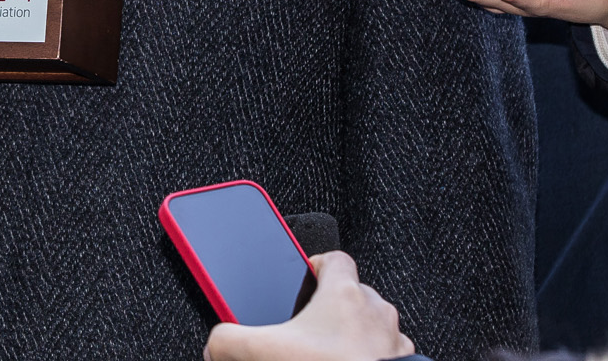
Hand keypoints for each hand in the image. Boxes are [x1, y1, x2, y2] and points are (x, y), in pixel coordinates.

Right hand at [204, 252, 413, 360]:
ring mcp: (393, 338)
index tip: (303, 277)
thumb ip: (230, 340)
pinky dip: (369, 358)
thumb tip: (214, 345)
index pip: (334, 258)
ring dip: (353, 335)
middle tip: (308, 329)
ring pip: (371, 325)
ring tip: (329, 354)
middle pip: (352, 293)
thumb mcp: (266, 351)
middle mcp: (375, 309)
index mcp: (343, 292)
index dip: (316, 265)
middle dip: (330, 309)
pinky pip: (386, 353)